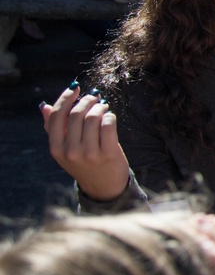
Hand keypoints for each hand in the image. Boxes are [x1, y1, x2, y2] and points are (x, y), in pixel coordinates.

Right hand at [41, 84, 130, 200]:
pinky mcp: (109, 153)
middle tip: (94, 97)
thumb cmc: (84, 162)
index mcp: (56, 149)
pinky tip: (110, 117)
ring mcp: (90, 153)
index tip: (75, 88)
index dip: (65, 98)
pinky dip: (110, 116)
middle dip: (87, 101)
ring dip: (100, 108)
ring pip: (93, 117)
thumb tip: (44, 106)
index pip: (56, 117)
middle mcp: (70, 151)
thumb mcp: (64, 150)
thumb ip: (54, 129)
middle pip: (76, 114)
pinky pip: (108, 124)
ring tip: (103, 108)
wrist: (104, 186)